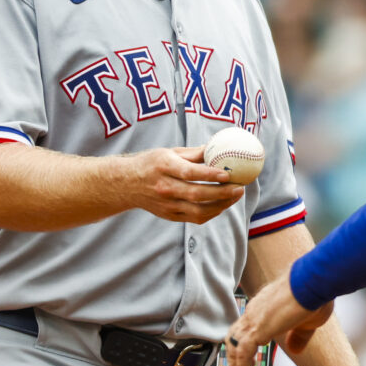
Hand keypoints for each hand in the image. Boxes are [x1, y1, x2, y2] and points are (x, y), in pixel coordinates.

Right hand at [129, 146, 243, 224]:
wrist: (126, 184)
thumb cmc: (151, 163)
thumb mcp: (169, 152)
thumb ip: (194, 153)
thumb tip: (217, 147)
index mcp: (164, 167)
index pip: (190, 173)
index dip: (210, 175)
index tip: (228, 174)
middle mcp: (165, 188)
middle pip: (197, 194)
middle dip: (221, 193)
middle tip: (239, 188)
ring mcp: (166, 205)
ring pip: (198, 211)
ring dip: (220, 205)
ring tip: (235, 196)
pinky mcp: (169, 216)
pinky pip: (194, 218)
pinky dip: (211, 213)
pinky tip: (222, 204)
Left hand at [224, 274, 331, 365]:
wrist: (312, 280)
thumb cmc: (313, 294)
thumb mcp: (307, 321)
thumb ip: (298, 336)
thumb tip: (294, 349)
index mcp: (264, 307)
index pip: (246, 327)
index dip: (244, 345)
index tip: (246, 360)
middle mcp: (254, 311)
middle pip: (234, 337)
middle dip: (233, 359)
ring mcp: (253, 318)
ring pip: (234, 347)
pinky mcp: (257, 328)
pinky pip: (242, 354)